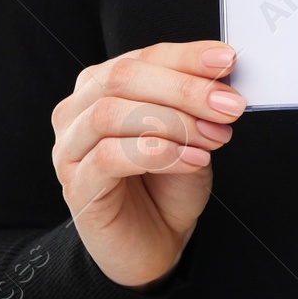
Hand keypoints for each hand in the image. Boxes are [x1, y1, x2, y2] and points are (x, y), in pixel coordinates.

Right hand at [50, 41, 245, 288]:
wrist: (154, 243)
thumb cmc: (167, 184)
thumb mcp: (190, 133)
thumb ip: (196, 102)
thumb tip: (221, 75)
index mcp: (102, 86)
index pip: (143, 56)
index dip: (186, 56)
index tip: (226, 60)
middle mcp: (78, 111)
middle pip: (122, 78)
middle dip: (182, 88)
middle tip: (226, 105)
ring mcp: (71, 148)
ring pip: (111, 114)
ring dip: (172, 122)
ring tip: (212, 138)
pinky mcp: (76, 185)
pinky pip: (111, 157)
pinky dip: (158, 154)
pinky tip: (192, 160)